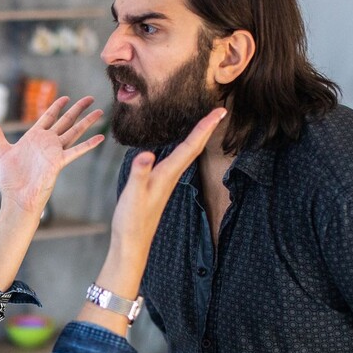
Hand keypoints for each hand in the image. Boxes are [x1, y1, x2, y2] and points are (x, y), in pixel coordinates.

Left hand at [0, 96, 104, 214]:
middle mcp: (47, 142)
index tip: (66, 98)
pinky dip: (88, 144)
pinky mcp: (59, 162)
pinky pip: (76, 151)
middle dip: (78, 109)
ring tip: (101, 111)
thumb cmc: (10, 179)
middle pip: (66, 121)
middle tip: (91, 98)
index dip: (57, 106)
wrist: (17, 197)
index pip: (49, 117)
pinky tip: (100, 137)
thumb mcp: (1, 151)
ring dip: (87, 122)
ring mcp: (54, 151)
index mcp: (34, 137)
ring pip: (74, 132)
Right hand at [111, 108, 227, 254]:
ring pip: (188, 154)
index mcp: (167, 174)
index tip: (218, 111)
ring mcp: (167, 181)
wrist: (132, 242)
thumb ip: (139, 173)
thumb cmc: (131, 219)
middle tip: (220, 110)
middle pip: (194, 148)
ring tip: (206, 122)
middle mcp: (171, 176)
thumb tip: (146, 153)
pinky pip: (177, 160)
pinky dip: (184, 147)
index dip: (204, 127)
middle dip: (207, 128)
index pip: (190, 146)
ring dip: (198, 137)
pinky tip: (181, 145)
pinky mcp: (160, 184)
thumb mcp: (132, 194)